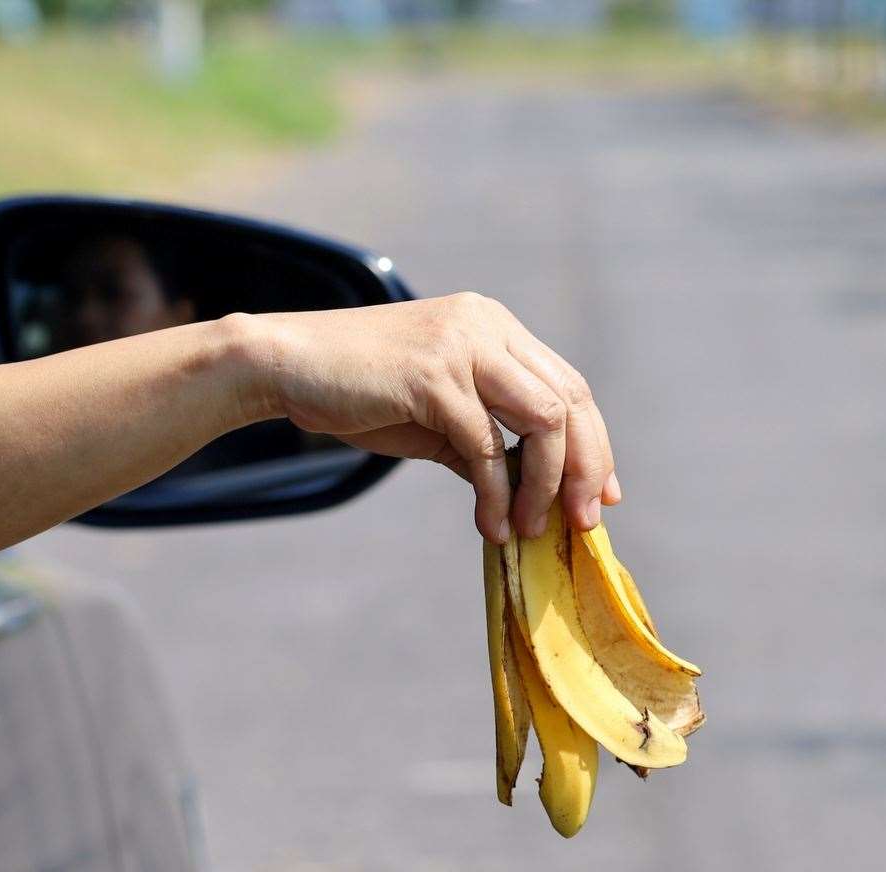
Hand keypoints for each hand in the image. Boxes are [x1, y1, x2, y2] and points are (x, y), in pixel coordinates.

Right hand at [246, 294, 620, 542]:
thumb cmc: (354, 391)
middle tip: (583, 523)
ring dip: (545, 484)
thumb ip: (477, 440)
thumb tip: (518, 490)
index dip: (593, 443)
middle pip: (570, 400)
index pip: (567, 384)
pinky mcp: (434, 377)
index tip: (601, 494)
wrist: (284, 365)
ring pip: (542, 420)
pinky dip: (495, 494)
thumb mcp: (430, 415)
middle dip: (585, 467)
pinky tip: (490, 526)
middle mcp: (487, 327)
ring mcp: (463, 346)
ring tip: (533, 530)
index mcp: (492, 327)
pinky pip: (485, 446)